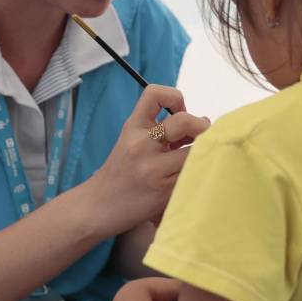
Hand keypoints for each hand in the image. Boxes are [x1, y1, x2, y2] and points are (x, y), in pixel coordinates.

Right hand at [85, 85, 210, 234]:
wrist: (97, 206)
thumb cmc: (120, 173)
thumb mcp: (131, 141)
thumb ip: (160, 128)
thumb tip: (204, 121)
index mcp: (133, 127)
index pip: (155, 94)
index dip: (176, 98)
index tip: (181, 112)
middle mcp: (141, 145)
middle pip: (185, 121)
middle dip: (203, 126)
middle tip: (203, 136)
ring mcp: (153, 169)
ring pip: (196, 152)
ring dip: (203, 153)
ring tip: (193, 159)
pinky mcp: (164, 191)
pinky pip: (193, 174)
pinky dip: (197, 173)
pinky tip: (186, 178)